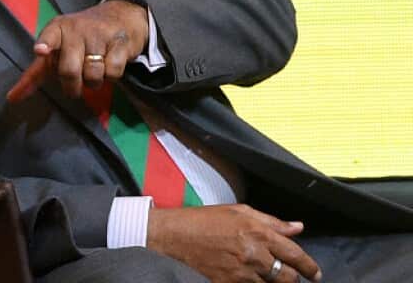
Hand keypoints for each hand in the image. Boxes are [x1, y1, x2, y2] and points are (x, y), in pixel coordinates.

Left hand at [6, 0, 147, 101]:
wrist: (119, 16)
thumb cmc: (78, 40)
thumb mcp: (55, 50)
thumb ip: (34, 75)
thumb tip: (12, 98)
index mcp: (56, 29)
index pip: (48, 36)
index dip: (44, 44)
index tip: (40, 51)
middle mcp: (76, 30)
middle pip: (69, 70)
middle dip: (72, 87)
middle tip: (74, 86)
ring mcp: (98, 35)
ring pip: (92, 74)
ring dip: (93, 82)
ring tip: (93, 72)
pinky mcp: (119, 43)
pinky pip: (113, 72)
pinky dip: (111, 76)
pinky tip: (109, 65)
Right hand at [147, 205, 321, 281]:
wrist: (173, 236)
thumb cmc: (203, 220)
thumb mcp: (238, 212)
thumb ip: (271, 221)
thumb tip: (296, 228)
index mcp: (257, 232)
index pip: (294, 254)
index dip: (309, 266)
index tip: (314, 272)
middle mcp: (252, 253)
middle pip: (288, 276)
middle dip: (294, 278)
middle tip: (294, 277)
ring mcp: (241, 272)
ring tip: (270, 277)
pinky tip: (252, 280)